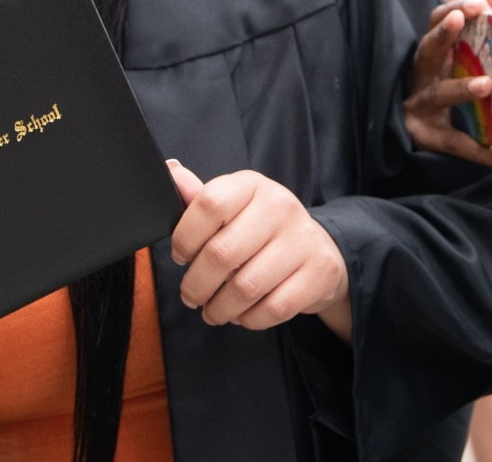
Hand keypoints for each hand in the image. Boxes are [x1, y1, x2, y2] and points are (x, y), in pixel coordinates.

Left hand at [166, 161, 350, 336]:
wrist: (318, 248)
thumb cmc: (262, 229)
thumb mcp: (233, 206)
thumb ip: (200, 196)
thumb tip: (171, 171)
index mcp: (252, 185)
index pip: (209, 205)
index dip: (185, 237)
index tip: (181, 256)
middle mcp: (281, 206)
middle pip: (222, 253)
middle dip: (196, 285)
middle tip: (191, 296)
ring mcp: (303, 239)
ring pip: (246, 287)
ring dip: (220, 308)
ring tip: (213, 310)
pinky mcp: (320, 272)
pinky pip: (273, 308)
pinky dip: (250, 319)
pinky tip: (243, 314)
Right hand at [403, 0, 491, 167]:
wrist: (462, 149)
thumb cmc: (463, 99)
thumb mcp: (467, 67)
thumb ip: (476, 36)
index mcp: (434, 57)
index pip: (436, 24)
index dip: (452, 11)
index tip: (476, 4)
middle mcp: (420, 79)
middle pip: (426, 52)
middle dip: (441, 35)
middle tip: (461, 21)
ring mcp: (418, 109)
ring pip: (438, 96)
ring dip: (461, 88)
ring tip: (487, 84)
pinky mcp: (425, 139)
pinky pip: (455, 144)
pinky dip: (481, 151)